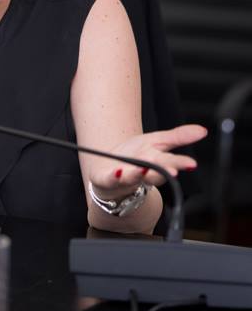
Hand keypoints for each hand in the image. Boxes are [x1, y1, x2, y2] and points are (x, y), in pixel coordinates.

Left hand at [89, 124, 206, 199]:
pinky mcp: (107, 180)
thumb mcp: (157, 142)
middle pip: (154, 171)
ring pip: (134, 177)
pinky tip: (118, 172)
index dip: (180, 163)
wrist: (108, 170)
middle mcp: (143, 173)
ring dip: (139, 174)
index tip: (191, 163)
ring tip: (143, 168)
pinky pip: (111, 179)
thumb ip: (178, 137)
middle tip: (172, 170)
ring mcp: (125, 178)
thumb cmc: (134, 156)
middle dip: (163, 170)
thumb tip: (203, 130)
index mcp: (156, 163)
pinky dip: (115, 176)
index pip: (170, 162)